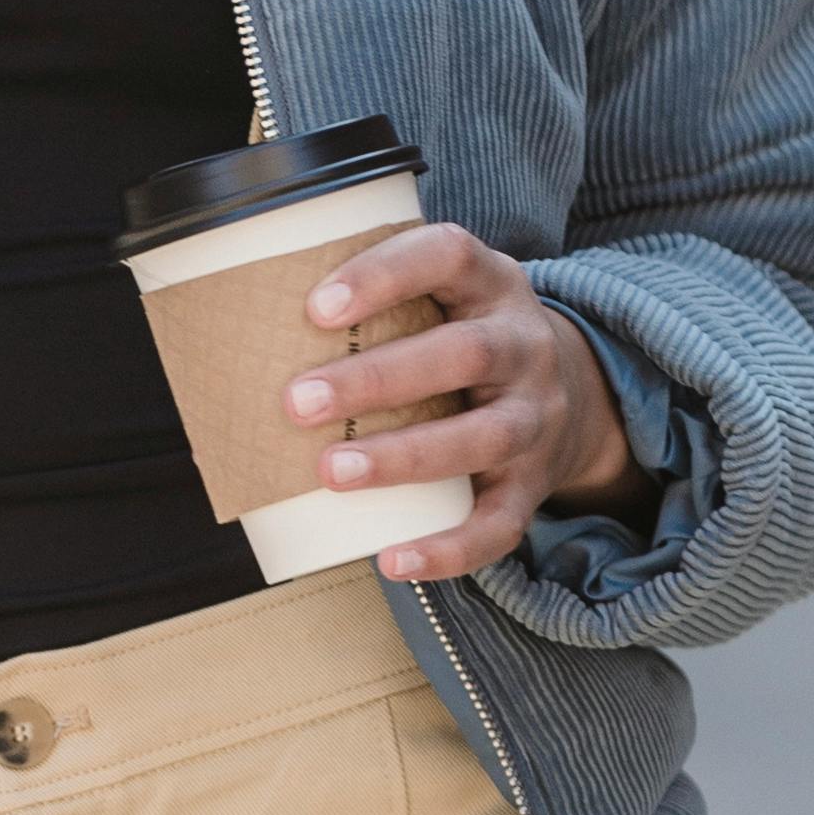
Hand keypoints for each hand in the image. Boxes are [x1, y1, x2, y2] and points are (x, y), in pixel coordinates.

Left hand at [285, 217, 637, 584]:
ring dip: (403, 456)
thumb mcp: (443, 298)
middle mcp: (524, 345)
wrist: (576, 394)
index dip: (384, 276)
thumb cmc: (464, 340)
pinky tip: (393, 559)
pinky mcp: (535, 483)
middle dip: (376, 378)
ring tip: (331, 472)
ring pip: (482, 437)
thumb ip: (373, 303)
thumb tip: (237, 328)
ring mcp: (535, 416)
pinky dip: (449, 547)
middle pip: (462, 354)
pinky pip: (500, 523)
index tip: (316, 307)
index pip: (448, 255)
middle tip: (297, 402)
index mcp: (491, 285)